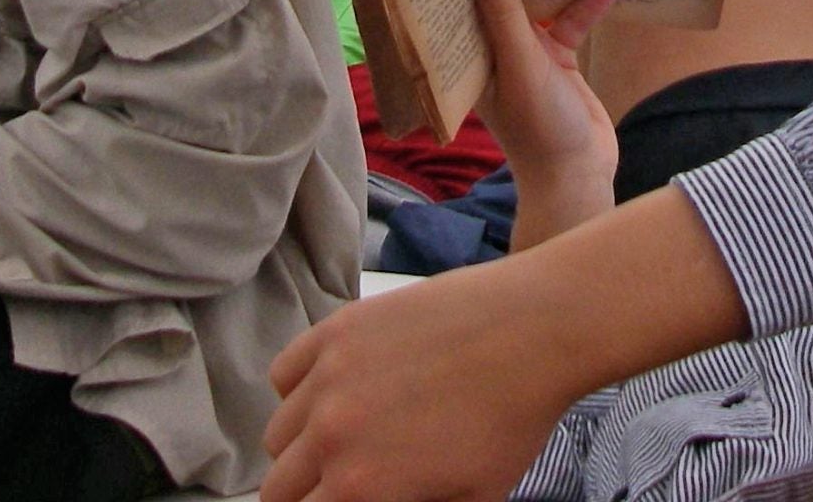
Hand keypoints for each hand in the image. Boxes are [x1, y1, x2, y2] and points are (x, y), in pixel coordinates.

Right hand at [265, 259, 585, 501]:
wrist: (534, 328)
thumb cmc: (513, 419)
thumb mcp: (472, 498)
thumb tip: (379, 500)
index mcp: (360, 486)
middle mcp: (331, 432)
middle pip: (278, 486)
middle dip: (304, 493)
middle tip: (332, 487)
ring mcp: (329, 374)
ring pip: (278, 432)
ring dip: (299, 445)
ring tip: (340, 438)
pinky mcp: (337, 328)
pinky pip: (284, 372)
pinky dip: (298, 389)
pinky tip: (331, 391)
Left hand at [470, 0, 618, 246]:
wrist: (580, 174)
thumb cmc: (540, 130)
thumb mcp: (523, 69)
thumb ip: (505, 20)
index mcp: (473, 55)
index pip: (463, 2)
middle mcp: (496, 50)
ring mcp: (529, 54)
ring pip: (542, 5)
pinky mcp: (559, 60)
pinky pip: (572, 21)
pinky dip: (589, 3)